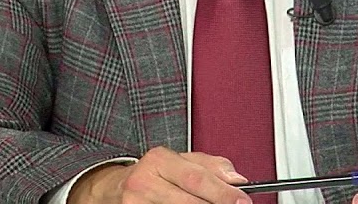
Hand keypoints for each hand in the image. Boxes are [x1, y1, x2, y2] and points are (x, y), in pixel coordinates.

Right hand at [68, 146, 250, 203]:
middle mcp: (144, 181)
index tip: (242, 201)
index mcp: (159, 159)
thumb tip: (236, 178)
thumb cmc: (153, 175)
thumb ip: (210, 166)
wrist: (115, 189)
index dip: (223, 192)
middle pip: (188, 201)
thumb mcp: (180, 161)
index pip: (196, 178)